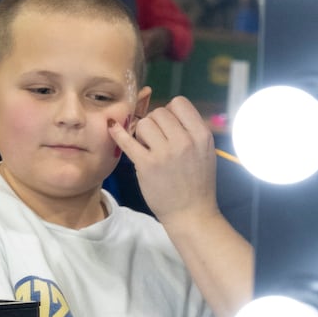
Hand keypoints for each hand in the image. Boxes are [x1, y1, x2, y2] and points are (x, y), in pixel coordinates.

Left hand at [108, 96, 218, 227]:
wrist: (191, 213)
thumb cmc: (198, 182)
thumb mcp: (205, 151)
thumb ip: (190, 129)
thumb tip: (168, 109)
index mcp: (202, 135)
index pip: (180, 103)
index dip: (171, 111)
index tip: (168, 125)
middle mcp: (185, 141)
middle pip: (159, 112)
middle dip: (155, 123)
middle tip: (156, 140)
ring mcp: (165, 153)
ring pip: (144, 123)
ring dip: (142, 132)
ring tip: (148, 147)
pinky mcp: (146, 164)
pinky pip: (127, 140)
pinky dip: (118, 132)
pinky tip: (112, 128)